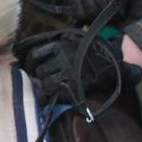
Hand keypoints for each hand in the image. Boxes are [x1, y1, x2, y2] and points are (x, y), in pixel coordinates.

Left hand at [24, 34, 141, 103]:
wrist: (113, 63)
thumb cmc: (90, 52)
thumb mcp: (71, 41)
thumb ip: (53, 47)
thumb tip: (28, 53)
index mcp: (59, 46)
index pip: (35, 55)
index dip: (29, 63)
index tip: (30, 68)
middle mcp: (62, 58)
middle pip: (40, 71)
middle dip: (39, 77)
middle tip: (41, 80)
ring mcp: (69, 73)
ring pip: (46, 84)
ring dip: (45, 88)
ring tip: (48, 90)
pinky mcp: (75, 86)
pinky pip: (56, 95)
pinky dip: (51, 98)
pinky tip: (51, 99)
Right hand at [62, 0, 121, 20]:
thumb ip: (121, 1)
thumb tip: (120, 16)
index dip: (108, 9)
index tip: (113, 12)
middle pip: (90, 7)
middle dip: (99, 14)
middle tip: (104, 13)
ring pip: (79, 11)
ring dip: (88, 16)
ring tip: (95, 12)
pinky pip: (73, 11)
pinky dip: (81, 14)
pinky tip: (88, 9)